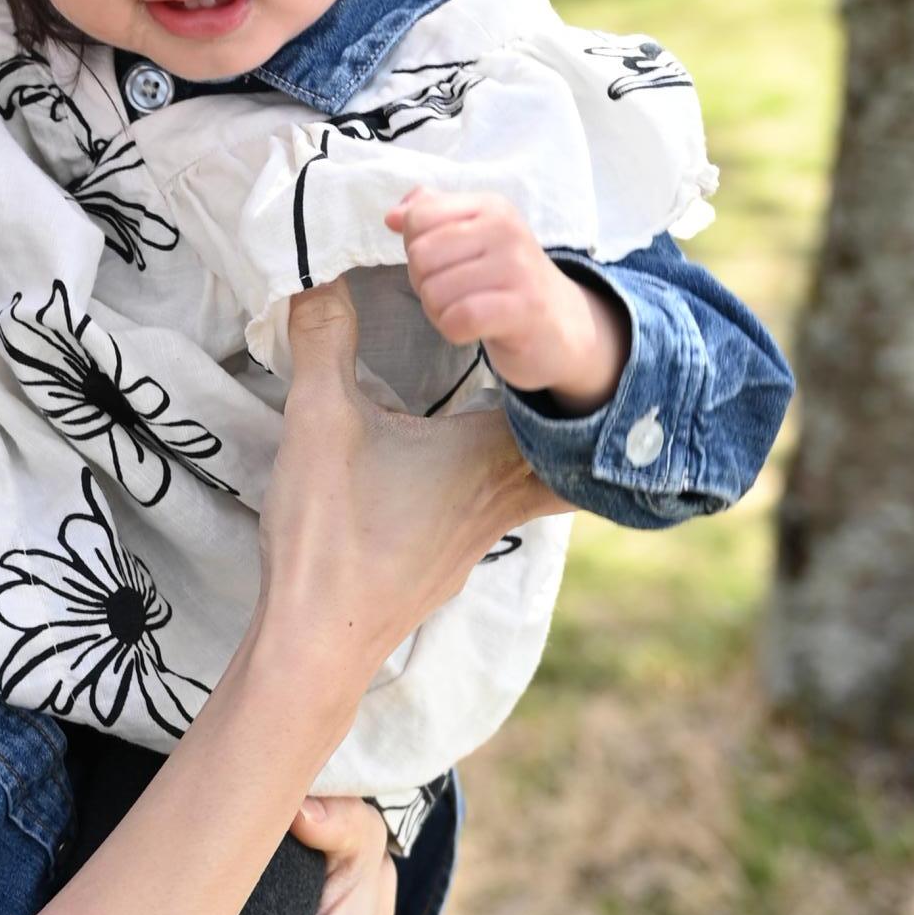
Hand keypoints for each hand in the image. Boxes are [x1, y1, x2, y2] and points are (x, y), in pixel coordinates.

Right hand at [253, 281, 557, 732]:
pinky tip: (453, 476)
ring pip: (536, 489)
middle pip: (569, 456)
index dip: (583, 378)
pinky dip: (496, 487)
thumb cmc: (331, 532)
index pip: (562, 410)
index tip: (596, 345)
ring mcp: (477, 540)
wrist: (320, 642)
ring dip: (537, 455)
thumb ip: (324, 338)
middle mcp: (500, 499)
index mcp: (487, 457)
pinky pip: (494, 515)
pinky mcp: (447, 567)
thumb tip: (317, 272)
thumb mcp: (319, 419)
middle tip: (589, 384)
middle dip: (580, 422)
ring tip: (525, 419)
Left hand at [388, 187, 627, 406]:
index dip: (416, 249)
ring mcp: (517, 268)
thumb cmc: (507, 283)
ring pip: (434, 292)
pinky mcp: (523, 308)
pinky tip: (474, 330)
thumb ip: (433, 218)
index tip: (446, 265)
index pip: (418, 217)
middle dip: (426, 285)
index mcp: (490, 207)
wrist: (565, 327)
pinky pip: (458, 319)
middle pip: (421, 256)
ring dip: (440, 313)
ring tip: (469, 312)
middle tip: (458, 296)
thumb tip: (392, 215)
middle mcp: (505, 229)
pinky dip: (454, 331)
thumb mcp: (474, 240)